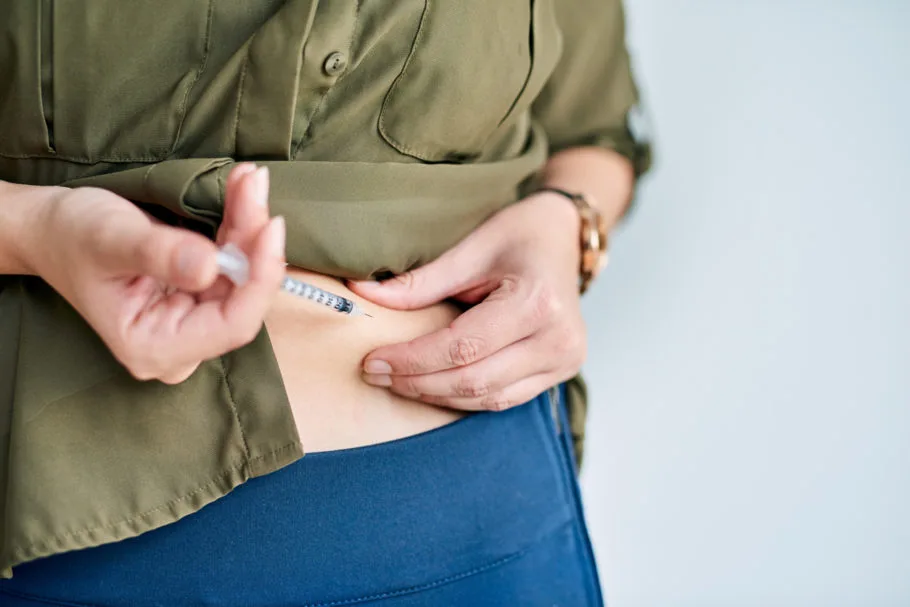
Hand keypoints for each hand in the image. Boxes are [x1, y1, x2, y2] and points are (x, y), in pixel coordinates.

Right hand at [28, 164, 285, 383]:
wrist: (49, 228)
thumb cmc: (69, 237)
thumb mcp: (111, 240)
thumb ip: (160, 255)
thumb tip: (210, 267)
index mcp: (156, 347)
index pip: (233, 325)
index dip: (259, 278)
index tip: (271, 226)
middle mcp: (181, 343)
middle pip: (242, 296)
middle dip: (253, 239)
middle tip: (254, 185)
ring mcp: (191, 320)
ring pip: (243, 274)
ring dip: (250, 224)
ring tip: (249, 179)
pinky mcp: (198, 296)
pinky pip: (233, 261)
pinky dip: (240, 224)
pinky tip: (243, 188)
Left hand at [350, 192, 586, 410]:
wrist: (564, 237)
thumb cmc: (520, 235)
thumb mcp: (470, 249)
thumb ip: (420, 282)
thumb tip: (363, 296)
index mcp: (537, 303)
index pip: (462, 347)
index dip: (413, 360)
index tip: (373, 361)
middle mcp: (558, 339)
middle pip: (475, 379)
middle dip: (419, 382)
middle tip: (375, 374)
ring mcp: (565, 360)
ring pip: (488, 398)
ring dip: (438, 395)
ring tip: (398, 382)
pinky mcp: (561, 371)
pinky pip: (505, 398)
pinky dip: (465, 396)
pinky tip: (433, 385)